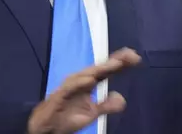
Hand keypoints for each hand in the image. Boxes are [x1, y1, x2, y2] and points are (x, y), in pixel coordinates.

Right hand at [27, 48, 141, 133]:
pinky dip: (79, 83)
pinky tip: (91, 80)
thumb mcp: (91, 114)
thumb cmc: (67, 117)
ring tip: (116, 64)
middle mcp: (79, 81)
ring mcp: (69, 87)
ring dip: (101, 68)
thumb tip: (122, 98)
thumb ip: (106, 105)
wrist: (45, 127)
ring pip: (86, 75)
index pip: (106, 71)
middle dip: (115, 61)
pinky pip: (70, 88)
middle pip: (99, 68)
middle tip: (131, 55)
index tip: (136, 57)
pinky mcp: (59, 96)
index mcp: (88, 84)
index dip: (120, 64)